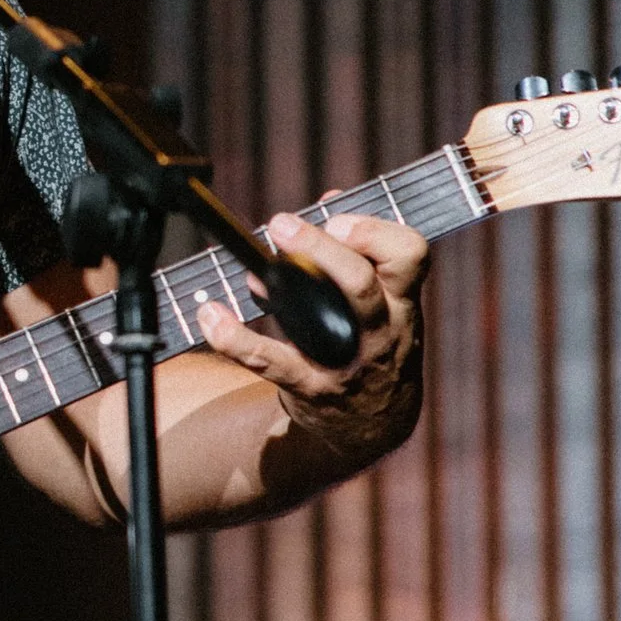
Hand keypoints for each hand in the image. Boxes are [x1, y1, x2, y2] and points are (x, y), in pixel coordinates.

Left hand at [192, 209, 425, 478]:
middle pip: (359, 284)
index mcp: (400, 297)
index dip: (377, 231)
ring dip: (279, 292)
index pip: (410, 255)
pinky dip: (236, 340)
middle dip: (321, 249)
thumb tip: (330, 198)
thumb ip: (358, 247)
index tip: (339, 219)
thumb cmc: (371, 337)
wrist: (372, 421)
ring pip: (322, 328)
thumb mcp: (383, 296)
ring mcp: (349, 362)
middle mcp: (382, 329)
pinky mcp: (313, 389)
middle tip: (280, 224)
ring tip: (250, 269)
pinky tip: (210, 316)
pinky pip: (272, 363)